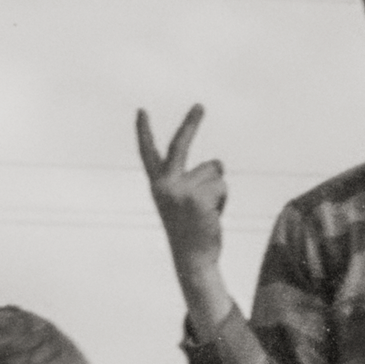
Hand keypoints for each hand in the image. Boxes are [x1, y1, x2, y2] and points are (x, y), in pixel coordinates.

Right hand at [137, 105, 227, 276]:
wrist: (193, 258)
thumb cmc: (192, 230)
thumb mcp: (187, 201)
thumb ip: (196, 179)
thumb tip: (219, 163)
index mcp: (157, 185)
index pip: (149, 153)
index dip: (144, 131)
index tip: (141, 111)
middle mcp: (164, 185)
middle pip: (180, 146)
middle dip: (190, 123)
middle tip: (200, 105)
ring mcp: (180, 191)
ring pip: (214, 171)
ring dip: (217, 190)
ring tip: (207, 211)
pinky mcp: (198, 199)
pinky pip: (222, 186)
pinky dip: (223, 200)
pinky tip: (213, 216)